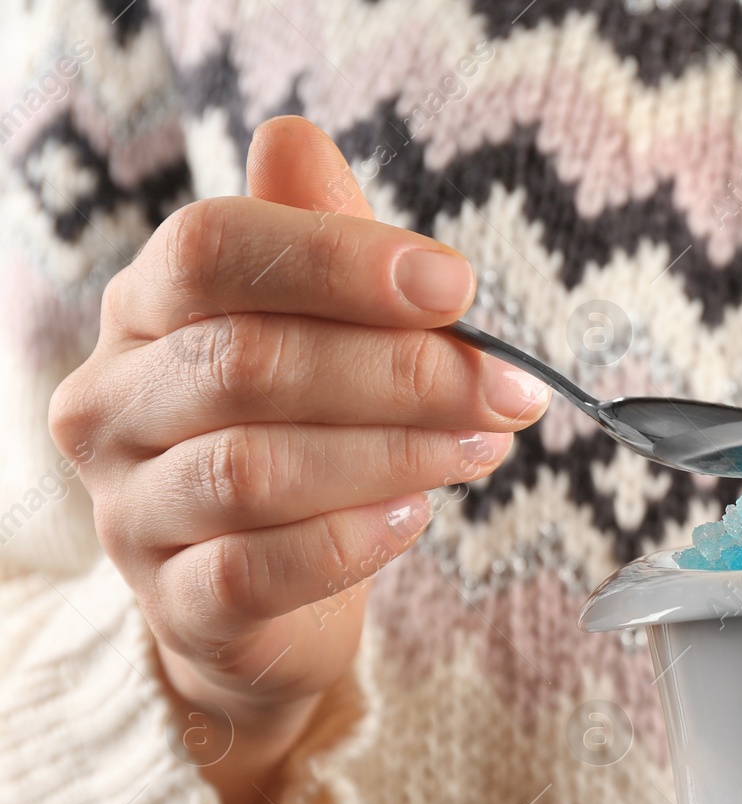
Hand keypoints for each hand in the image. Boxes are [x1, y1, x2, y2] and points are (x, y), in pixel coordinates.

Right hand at [47, 117, 548, 803]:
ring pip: (254, 468)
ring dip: (392, 453)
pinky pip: (255, 569)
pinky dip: (351, 541)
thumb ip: (319, 251)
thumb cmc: (301, 445)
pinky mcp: (174, 605)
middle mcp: (116, 404)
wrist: (264, 606)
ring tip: (481, 449)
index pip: (211, 250)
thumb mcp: (318, 336)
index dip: (338, 259)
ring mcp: (131, 511)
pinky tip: (415, 518)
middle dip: (399, 371)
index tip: (457, 285)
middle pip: (247, 362)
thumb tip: (298, 138)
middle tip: (504, 389)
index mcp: (147, 313)